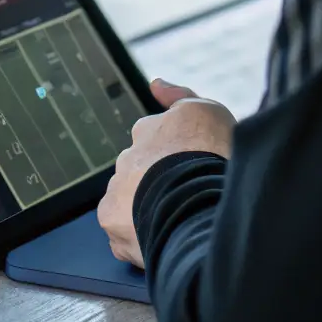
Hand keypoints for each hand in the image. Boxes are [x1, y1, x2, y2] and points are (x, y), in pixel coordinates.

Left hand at [96, 78, 235, 268]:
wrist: (200, 202)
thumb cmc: (211, 156)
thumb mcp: (207, 112)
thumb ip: (179, 95)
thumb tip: (155, 83)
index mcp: (148, 129)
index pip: (153, 138)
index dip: (174, 155)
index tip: (190, 169)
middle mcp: (127, 155)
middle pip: (140, 170)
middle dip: (156, 182)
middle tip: (185, 197)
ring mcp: (116, 188)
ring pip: (128, 200)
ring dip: (145, 209)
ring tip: (176, 221)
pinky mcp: (110, 220)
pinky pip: (121, 231)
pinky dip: (136, 236)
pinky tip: (162, 237)